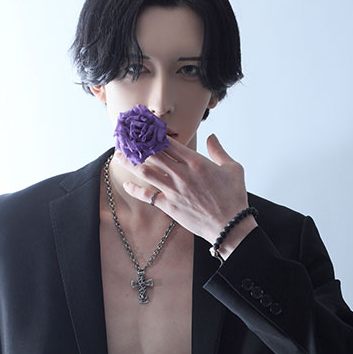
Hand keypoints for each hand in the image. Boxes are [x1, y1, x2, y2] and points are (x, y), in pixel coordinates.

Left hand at [115, 133, 256, 248]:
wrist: (230, 225)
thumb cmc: (233, 197)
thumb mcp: (232, 168)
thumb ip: (219, 151)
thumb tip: (211, 138)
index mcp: (196, 162)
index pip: (168, 142)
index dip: (153, 133)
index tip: (143, 128)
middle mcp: (182, 174)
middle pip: (152, 154)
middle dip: (136, 144)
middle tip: (125, 138)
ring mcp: (174, 190)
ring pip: (146, 172)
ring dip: (130, 162)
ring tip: (119, 155)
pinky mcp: (170, 206)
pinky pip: (148, 196)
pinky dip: (135, 190)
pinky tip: (127, 184)